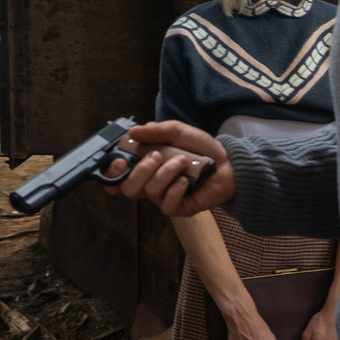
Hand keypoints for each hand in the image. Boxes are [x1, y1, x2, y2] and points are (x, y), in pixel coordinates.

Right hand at [103, 120, 234, 216]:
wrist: (227, 162)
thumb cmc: (200, 148)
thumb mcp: (177, 131)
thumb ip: (155, 131)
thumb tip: (133, 131)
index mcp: (143, 165)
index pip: (116, 175)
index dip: (111, 172)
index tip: (120, 160)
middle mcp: (149, 183)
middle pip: (126, 188)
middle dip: (139, 171)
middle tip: (156, 156)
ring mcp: (163, 197)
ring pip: (150, 191)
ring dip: (166, 172)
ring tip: (183, 160)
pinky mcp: (178, 208)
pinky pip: (167, 204)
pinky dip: (176, 189)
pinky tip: (186, 180)